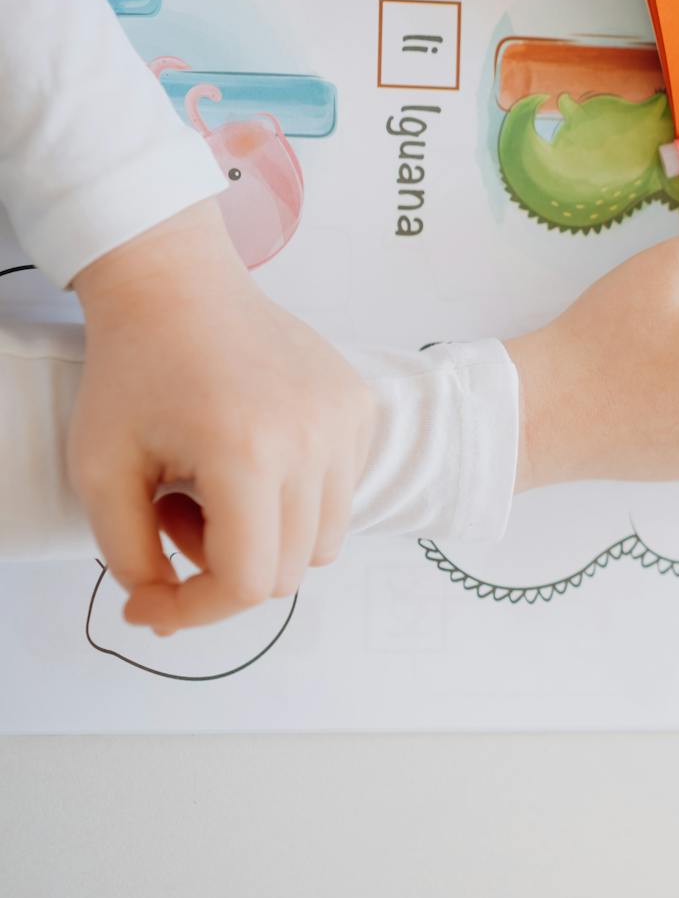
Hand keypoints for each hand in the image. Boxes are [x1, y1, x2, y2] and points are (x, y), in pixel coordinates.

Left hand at [68, 200, 375, 634]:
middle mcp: (313, 440)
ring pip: (323, 542)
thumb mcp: (99, 470)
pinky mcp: (360, 408)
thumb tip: (163, 608)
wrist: (178, 286)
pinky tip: (251, 458)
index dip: (196, 611)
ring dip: (266, 538)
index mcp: (246, 453)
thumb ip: (128, 555)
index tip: (151, 605)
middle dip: (224, 567)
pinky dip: (296, 499)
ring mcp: (346, 422)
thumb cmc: (133, 369)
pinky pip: (341, 494)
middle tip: (174, 516)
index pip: (248, 582)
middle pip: (289, 572)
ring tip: (214, 489)